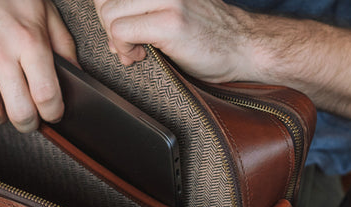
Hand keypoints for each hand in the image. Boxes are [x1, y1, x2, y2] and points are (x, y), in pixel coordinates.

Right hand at [0, 0, 75, 132]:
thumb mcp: (42, 10)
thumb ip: (62, 43)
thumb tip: (75, 72)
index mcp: (28, 41)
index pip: (47, 95)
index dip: (54, 112)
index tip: (54, 113)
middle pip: (20, 113)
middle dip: (29, 123)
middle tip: (30, 117)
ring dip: (0, 116)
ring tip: (3, 103)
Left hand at [95, 0, 350, 126]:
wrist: (246, 47)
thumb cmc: (207, 33)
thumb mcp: (170, 7)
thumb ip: (140, 6)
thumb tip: (104, 15)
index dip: (110, 11)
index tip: (124, 30)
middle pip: (105, 1)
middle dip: (109, 27)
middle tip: (131, 44)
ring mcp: (167, 0)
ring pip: (109, 15)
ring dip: (116, 39)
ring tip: (137, 51)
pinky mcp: (171, 21)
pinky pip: (121, 31)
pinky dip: (123, 48)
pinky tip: (140, 56)